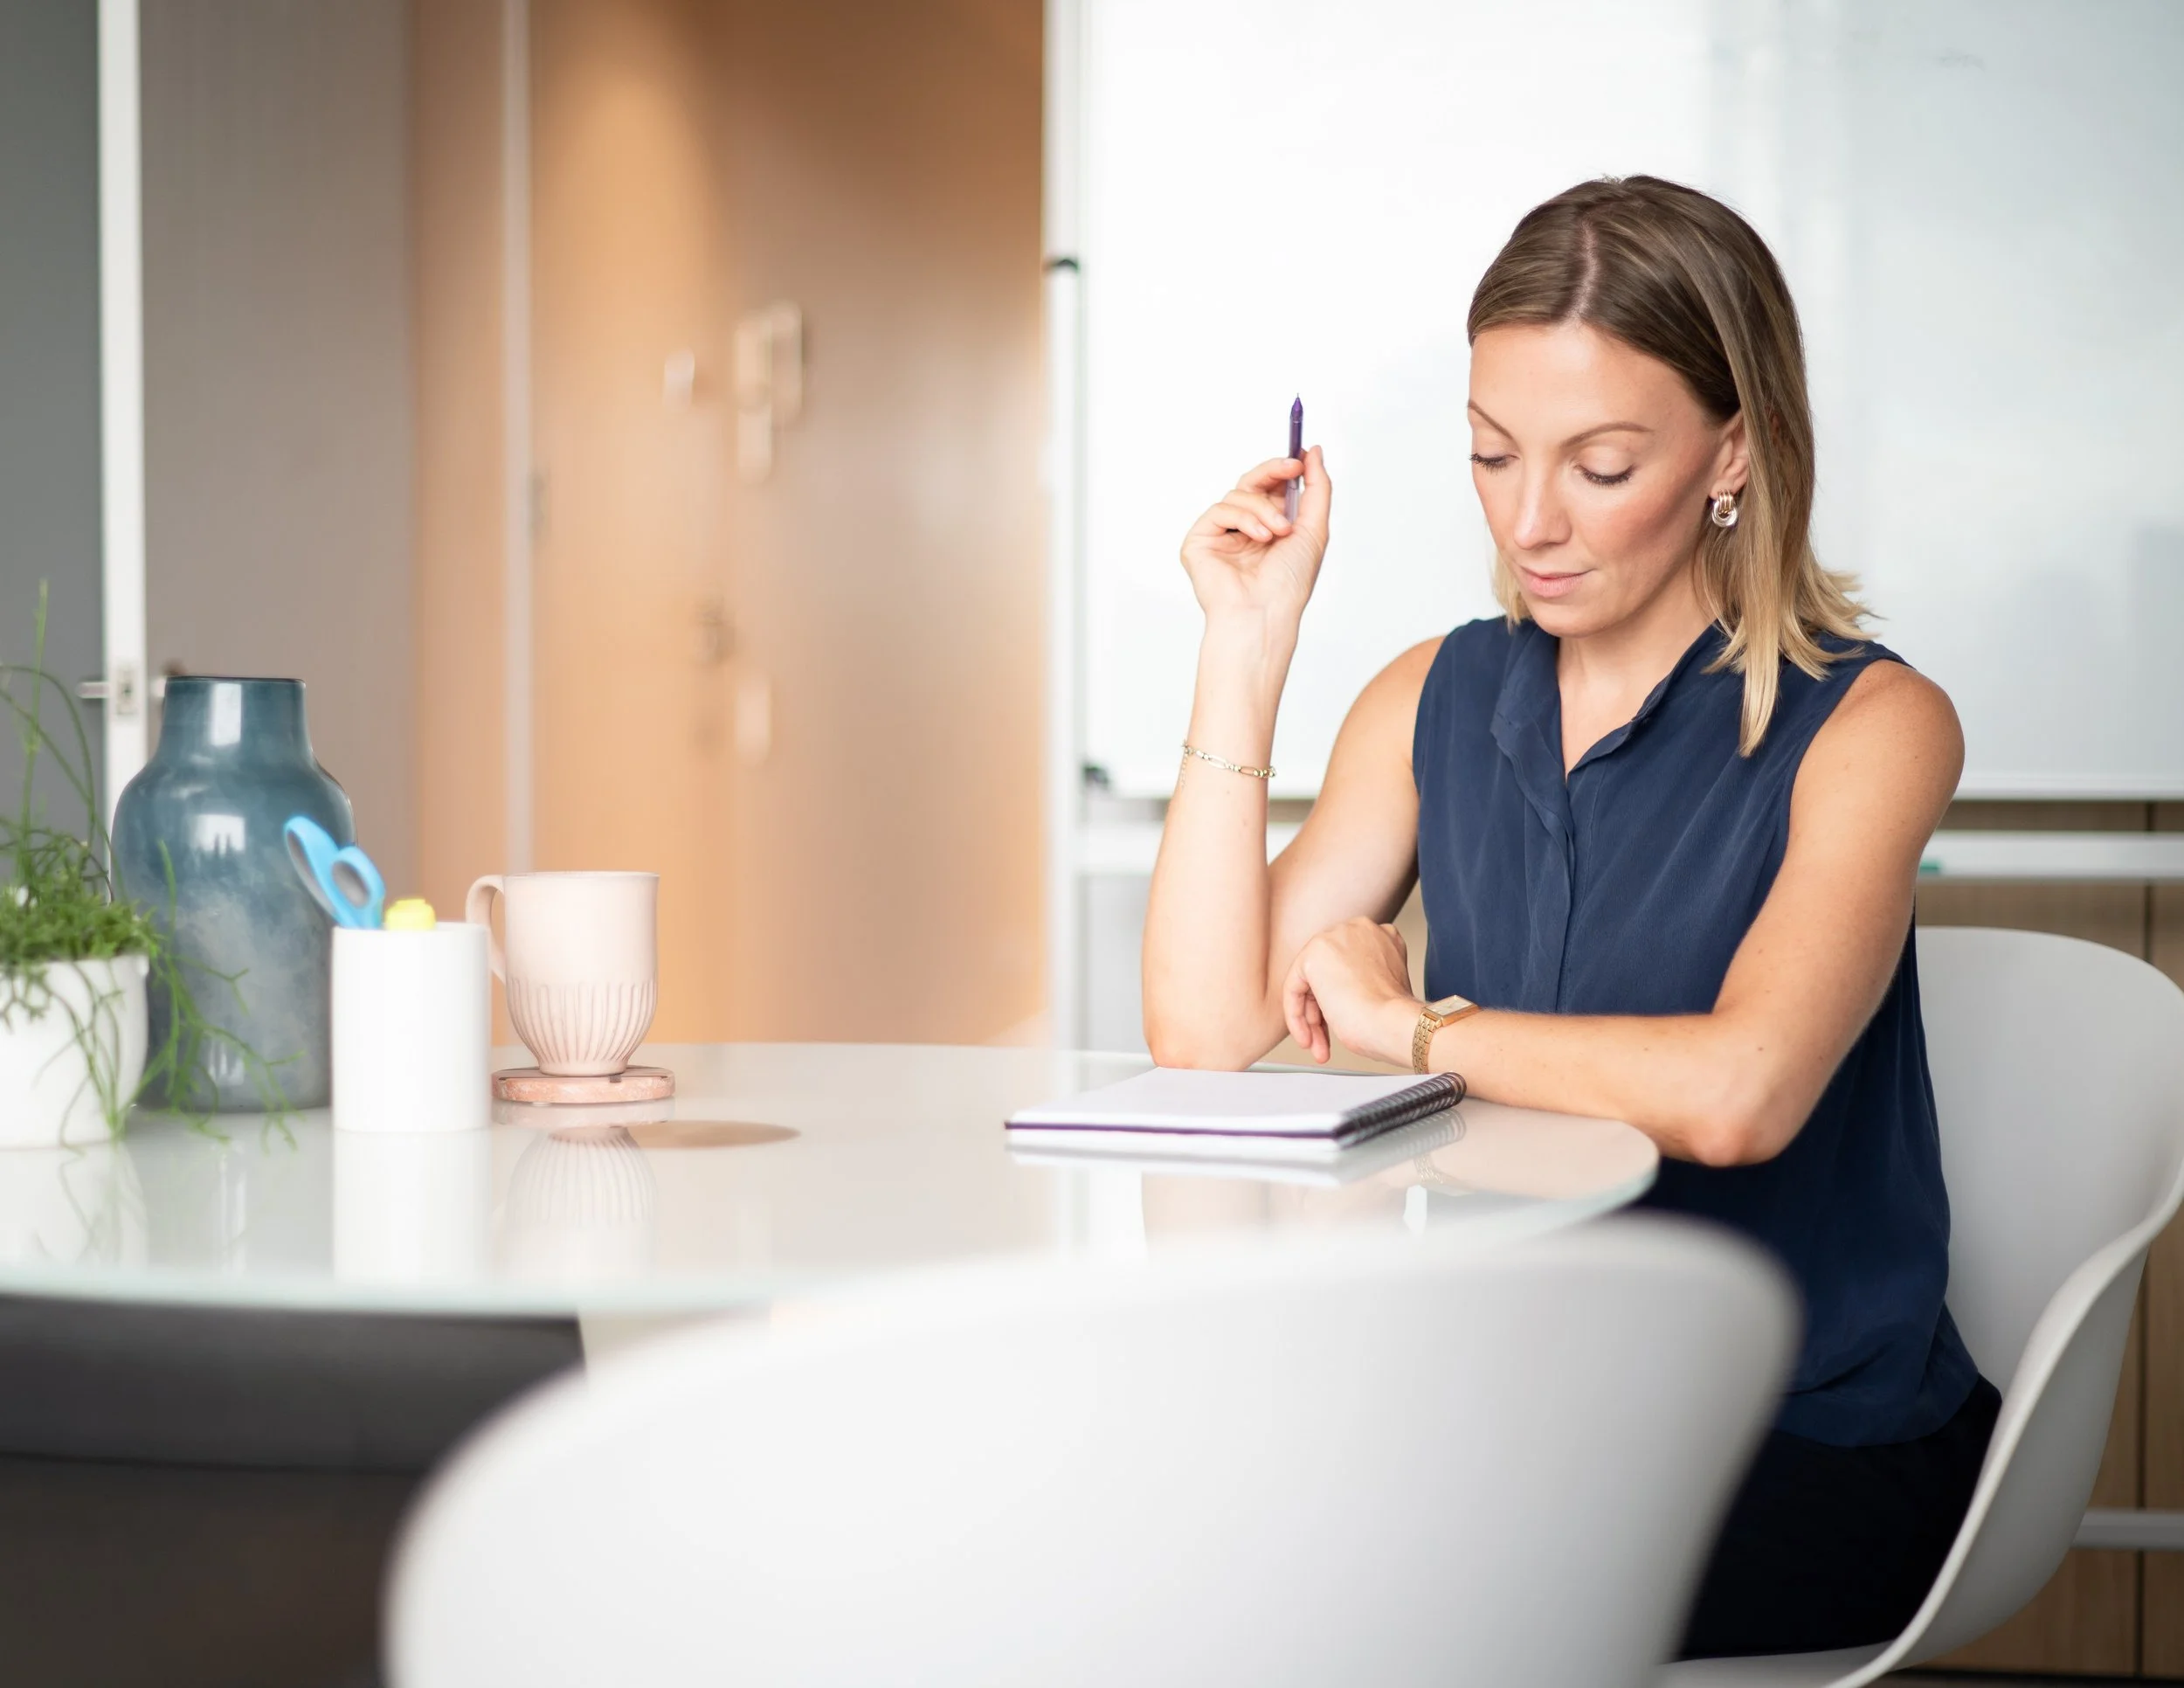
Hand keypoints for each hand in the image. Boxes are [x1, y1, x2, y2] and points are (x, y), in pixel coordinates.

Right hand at [1179, 447, 1332, 645]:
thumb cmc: (1289, 583)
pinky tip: (1257, 539)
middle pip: (1251, 482)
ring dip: (1264, 509)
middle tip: (1291, 468)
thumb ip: (1317, 489)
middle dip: (1273, 471)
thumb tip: (1313, 452)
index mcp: (1270, 528)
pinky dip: (1243, 519)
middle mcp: (1244, 530)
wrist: (1266, 613)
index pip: (1272, 488)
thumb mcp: (1314, 529)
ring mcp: (1220, 536)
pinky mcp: (1199, 541)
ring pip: (1238, 495)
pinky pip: (1220, 510)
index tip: (1300, 459)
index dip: (1283, 470)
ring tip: (1278, 533)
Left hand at [1281, 916, 1421, 1067]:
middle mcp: (1358, 930)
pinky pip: (1294, 988)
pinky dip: (1296, 1016)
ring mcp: (1336, 938)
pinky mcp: (1313, 955)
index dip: (1344, 998)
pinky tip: (1308, 1037)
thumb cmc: (1395, 1018)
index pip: (1349, 966)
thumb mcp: (1384, 989)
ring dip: (1312, 1020)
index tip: (1346, 1020)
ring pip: (1311, 982)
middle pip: (1328, 973)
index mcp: (1381, 936)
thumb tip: (1338, 992)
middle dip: (1324, 1011)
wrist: (1395, 1024)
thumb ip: (1361, 979)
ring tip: (1319, 1046)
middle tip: (1325, 1039)